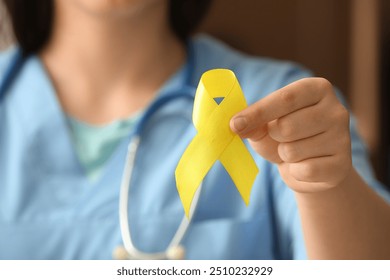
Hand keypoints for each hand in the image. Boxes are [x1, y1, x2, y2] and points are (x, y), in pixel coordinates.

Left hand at [230, 78, 351, 192]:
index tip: (234, 124)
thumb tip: (235, 125)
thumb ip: (251, 122)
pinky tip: (305, 166)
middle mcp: (336, 110)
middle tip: (282, 138)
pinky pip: (305, 170)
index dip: (257, 112)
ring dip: (285, 155)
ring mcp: (343, 138)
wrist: (309, 167)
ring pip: (293, 151)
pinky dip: (296, 172)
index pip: (285, 98)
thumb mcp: (265, 124)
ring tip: (296, 151)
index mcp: (317, 89)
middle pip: (287, 127)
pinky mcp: (343, 165)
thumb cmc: (284, 138)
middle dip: (275, 137)